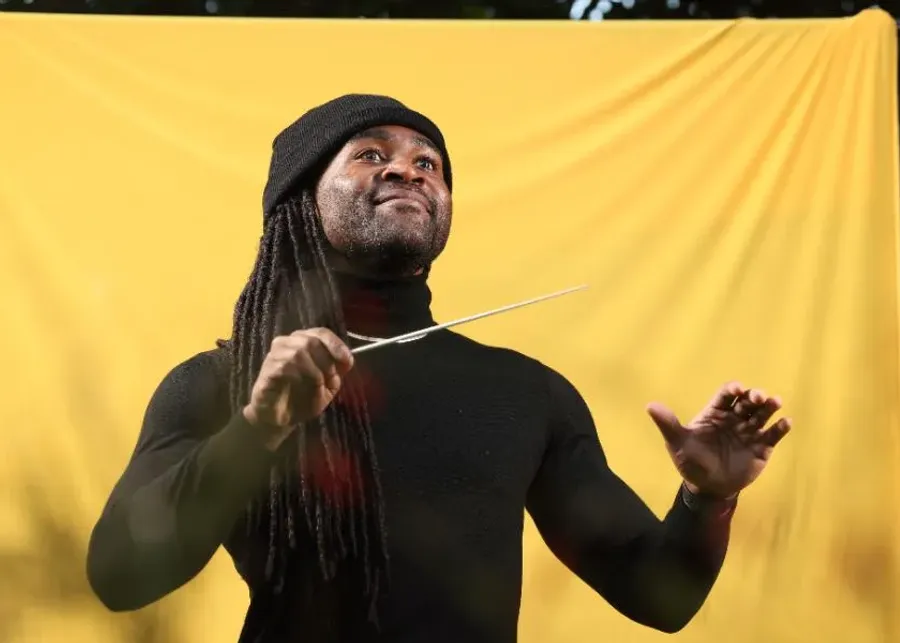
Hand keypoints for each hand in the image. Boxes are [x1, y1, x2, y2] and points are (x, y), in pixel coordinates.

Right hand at [243, 328, 353, 450]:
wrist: (280, 419)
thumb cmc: (303, 398)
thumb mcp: (328, 386)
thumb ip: (337, 372)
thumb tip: (347, 359)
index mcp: (304, 343)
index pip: (321, 333)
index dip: (336, 345)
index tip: (347, 360)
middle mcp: (288, 344)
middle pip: (311, 340)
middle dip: (326, 360)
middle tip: (330, 377)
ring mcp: (275, 355)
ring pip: (298, 351)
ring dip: (314, 370)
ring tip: (317, 385)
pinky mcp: (267, 370)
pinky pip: (284, 366)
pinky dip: (299, 376)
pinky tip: (301, 386)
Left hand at [646, 382, 790, 497]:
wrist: (707, 487)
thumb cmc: (691, 461)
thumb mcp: (677, 443)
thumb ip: (668, 424)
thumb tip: (650, 406)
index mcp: (715, 413)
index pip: (726, 395)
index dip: (733, 389)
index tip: (737, 389)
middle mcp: (734, 418)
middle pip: (747, 402)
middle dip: (754, 396)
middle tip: (759, 397)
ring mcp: (749, 432)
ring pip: (762, 415)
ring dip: (770, 407)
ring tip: (775, 402)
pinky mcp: (762, 447)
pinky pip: (773, 435)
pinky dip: (780, 428)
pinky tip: (786, 423)